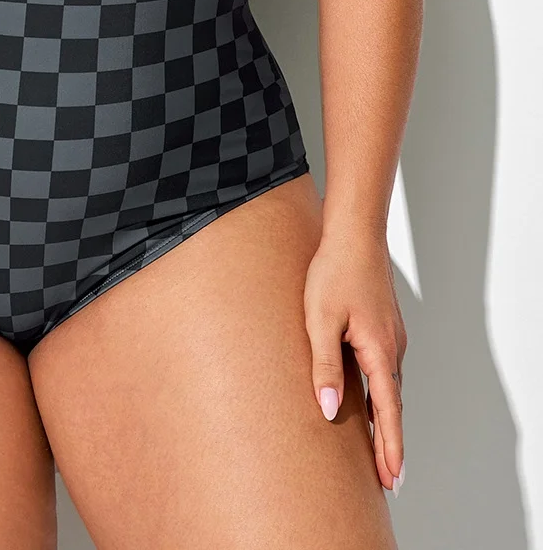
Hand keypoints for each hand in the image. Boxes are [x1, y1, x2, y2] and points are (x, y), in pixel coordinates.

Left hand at [302, 225, 406, 494]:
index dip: (389, 446)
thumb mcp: (320, 321)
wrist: (354, 234)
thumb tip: (328, 411)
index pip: (388, 411)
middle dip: (390, 443)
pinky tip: (372, 402)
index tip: (393, 478)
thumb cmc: (334, 272)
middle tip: (389, 480)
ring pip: (390, 387)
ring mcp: (390, 337)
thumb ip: (324, 367)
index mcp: (379, 351)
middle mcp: (392, 348)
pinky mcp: (383, 327)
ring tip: (379, 451)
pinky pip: (384, 370)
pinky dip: (382, 395)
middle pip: (393, 405)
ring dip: (386, 420)